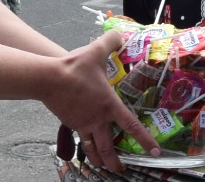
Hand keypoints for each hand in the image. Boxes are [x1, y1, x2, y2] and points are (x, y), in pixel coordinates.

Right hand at [43, 30, 159, 170]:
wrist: (49, 78)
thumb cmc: (75, 67)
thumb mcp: (96, 51)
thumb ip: (111, 42)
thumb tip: (120, 35)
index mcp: (109, 104)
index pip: (131, 126)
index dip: (144, 140)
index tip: (154, 152)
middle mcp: (98, 119)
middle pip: (109, 148)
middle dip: (116, 162)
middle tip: (121, 170)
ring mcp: (83, 124)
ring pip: (93, 149)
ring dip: (99, 160)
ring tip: (104, 167)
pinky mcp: (71, 123)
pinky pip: (79, 140)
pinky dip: (83, 148)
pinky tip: (84, 150)